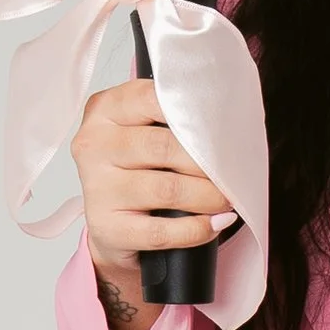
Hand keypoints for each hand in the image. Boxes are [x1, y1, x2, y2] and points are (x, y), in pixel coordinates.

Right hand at [75, 77, 237, 329]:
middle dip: (208, 163)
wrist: (110, 226)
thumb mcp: (144, 131)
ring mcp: (97, 188)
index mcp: (105, 109)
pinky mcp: (107, 228)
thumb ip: (174, 118)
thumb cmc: (138, 168)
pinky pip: (161, 231)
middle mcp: (94, 144)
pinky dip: (197, 229)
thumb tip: (229, 126)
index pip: (152, 98)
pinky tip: (215, 224)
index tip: (224, 127)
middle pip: (164, 147)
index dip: (194, 113)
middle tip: (234, 171)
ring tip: (229, 199)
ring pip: (167, 189)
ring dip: (209, 197)